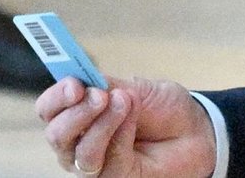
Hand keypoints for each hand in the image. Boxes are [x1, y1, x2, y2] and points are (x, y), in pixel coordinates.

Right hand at [36, 75, 216, 176]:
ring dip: (101, 123)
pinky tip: (132, 119)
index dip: (57, 96)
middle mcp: (77, 142)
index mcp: (76, 113)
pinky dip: (118, 135)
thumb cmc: (162, 108)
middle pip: (55, 133)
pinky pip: (105, 161)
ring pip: (78, 151)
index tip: (75, 83)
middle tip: (101, 94)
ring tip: (124, 102)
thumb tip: (85, 80)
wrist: (195, 131)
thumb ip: (107, 85)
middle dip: (77, 111)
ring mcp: (93, 164)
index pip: (49, 108)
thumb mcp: (135, 87)